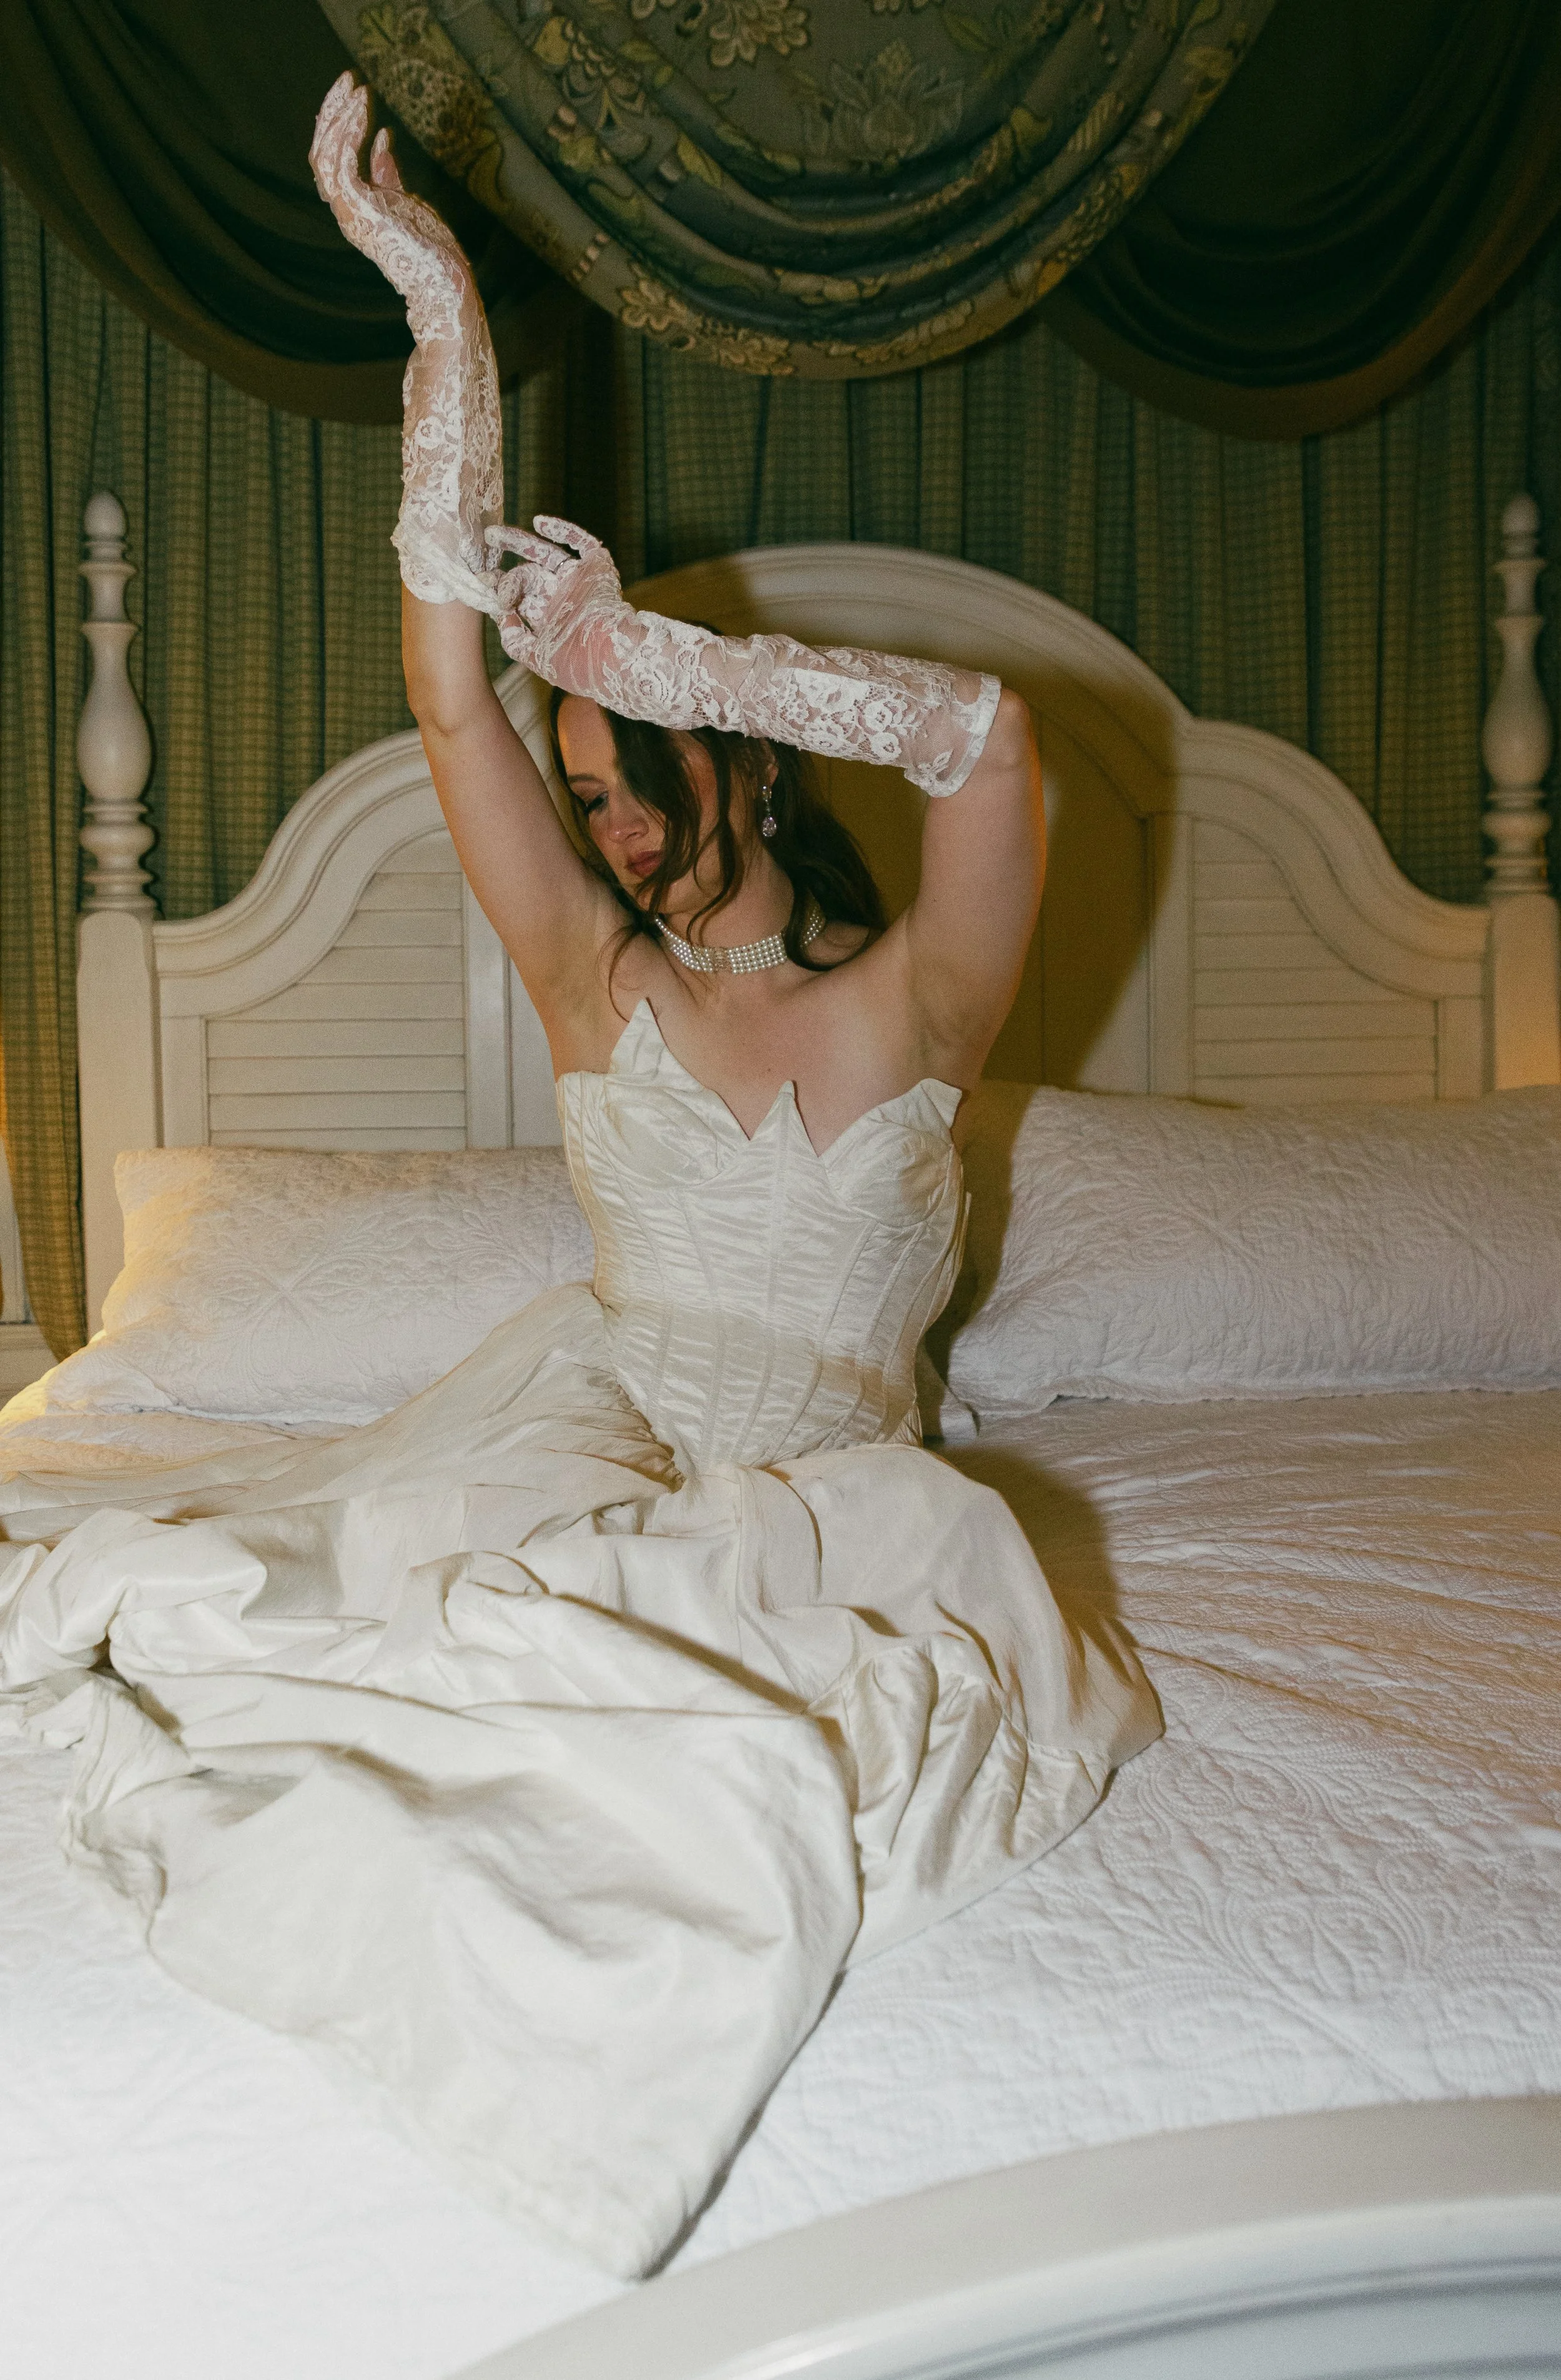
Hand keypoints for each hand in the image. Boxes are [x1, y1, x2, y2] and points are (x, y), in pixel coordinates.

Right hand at [309, 72, 472, 344]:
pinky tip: (364, 110)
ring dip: (338, 116)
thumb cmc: (431, 249)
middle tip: (349, 79)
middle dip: (333, 111)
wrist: (443, 281)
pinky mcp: (358, 210)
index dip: (339, 124)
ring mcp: (349, 211)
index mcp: (355, 207)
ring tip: (356, 87)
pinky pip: (340, 162)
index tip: (357, 95)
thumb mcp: (407, 200)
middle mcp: (345, 209)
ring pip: (324, 154)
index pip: (332, 159)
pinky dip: (348, 132)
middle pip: (321, 152)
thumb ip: (389, 174)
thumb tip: (382, 140)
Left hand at [488, 518, 633, 686]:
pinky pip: (580, 542)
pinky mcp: (597, 566)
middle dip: (506, 573)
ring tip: (493, 534)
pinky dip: (562, 530)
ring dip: (519, 542)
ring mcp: (578, 580)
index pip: (520, 597)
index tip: (483, 584)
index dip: (500, 590)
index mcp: (549, 619)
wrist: (614, 655)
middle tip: (486, 570)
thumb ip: (516, 641)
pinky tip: (539, 522)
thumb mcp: (538, 659)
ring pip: (546, 554)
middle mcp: (562, 597)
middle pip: (528, 575)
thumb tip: (499, 616)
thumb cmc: (578, 664)